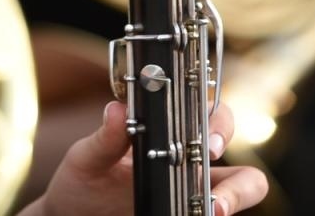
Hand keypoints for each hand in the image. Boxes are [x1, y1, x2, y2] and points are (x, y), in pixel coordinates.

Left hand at [23, 101, 268, 215]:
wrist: (72, 213)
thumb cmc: (83, 178)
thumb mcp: (88, 157)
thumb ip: (105, 138)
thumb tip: (118, 110)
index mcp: (169, 132)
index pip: (209, 116)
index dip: (218, 124)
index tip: (208, 143)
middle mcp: (188, 160)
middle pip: (236, 153)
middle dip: (237, 172)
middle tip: (214, 188)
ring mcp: (191, 191)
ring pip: (242, 186)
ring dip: (237, 197)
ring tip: (215, 211)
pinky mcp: (183, 214)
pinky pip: (212, 214)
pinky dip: (217, 213)